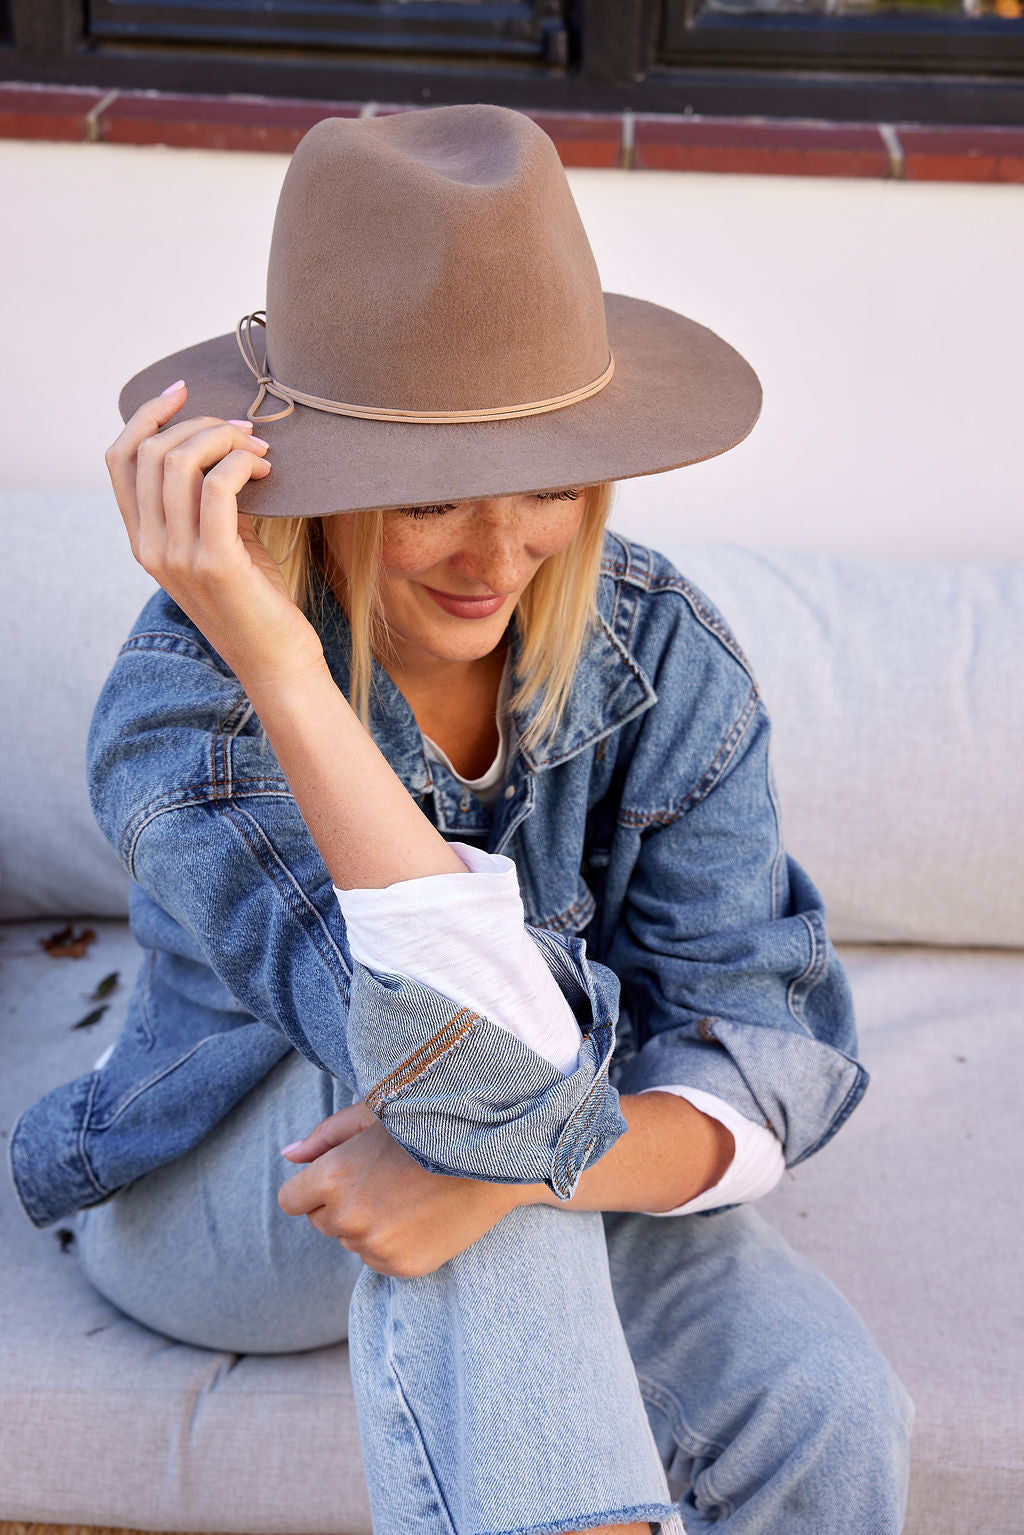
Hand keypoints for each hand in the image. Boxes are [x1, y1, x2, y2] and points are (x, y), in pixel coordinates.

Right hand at [105, 381, 324, 688]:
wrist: (276, 663)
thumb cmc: (257, 601)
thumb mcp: (223, 543)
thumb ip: (209, 503)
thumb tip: (224, 447)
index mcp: (143, 540)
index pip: (120, 459)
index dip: (145, 414)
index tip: (182, 391)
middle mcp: (150, 548)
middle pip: (152, 451)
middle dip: (202, 424)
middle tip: (247, 433)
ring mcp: (178, 557)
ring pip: (180, 461)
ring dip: (225, 440)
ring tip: (261, 452)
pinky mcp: (214, 563)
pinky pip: (217, 486)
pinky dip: (241, 464)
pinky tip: (265, 470)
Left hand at [278, 1103, 529, 1277]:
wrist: (494, 1155)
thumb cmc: (429, 1123)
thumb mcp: (373, 1114)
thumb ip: (324, 1136)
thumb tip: (287, 1154)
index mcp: (332, 1177)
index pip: (292, 1200)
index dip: (315, 1187)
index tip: (345, 1175)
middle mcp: (348, 1217)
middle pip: (322, 1222)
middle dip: (342, 1204)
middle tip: (385, 1178)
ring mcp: (376, 1247)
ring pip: (352, 1243)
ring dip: (369, 1225)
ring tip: (408, 1194)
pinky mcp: (403, 1267)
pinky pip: (380, 1262)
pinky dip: (393, 1245)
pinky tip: (421, 1216)